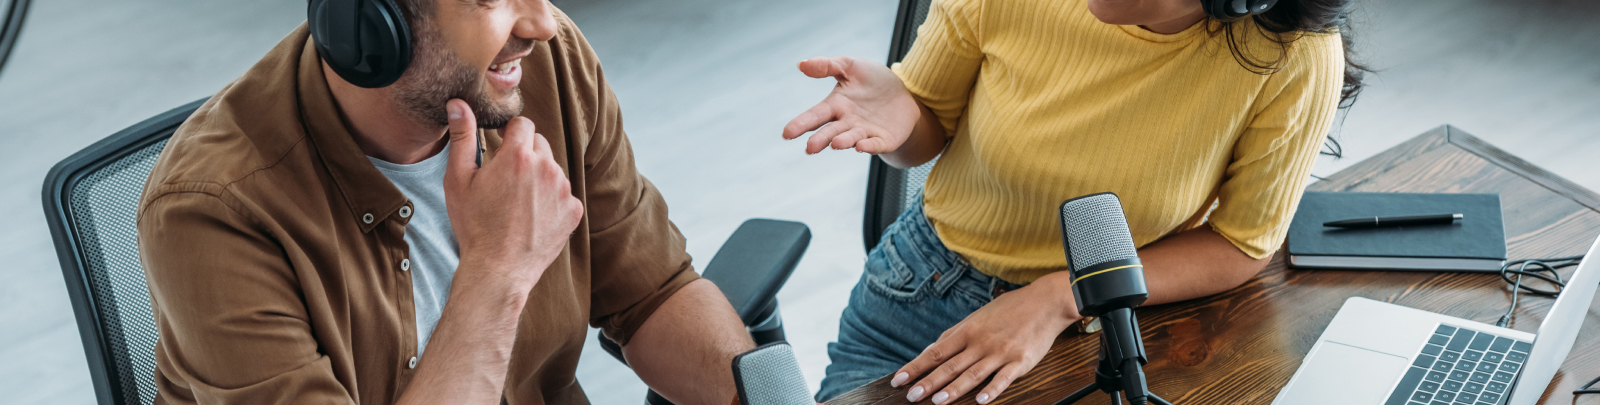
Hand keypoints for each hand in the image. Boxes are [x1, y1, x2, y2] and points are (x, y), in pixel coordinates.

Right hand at [443, 99, 583, 292]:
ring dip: (539, 178)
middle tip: (506, 181)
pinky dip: (551, 201)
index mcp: (518, 155)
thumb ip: (462, 137)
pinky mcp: (574, 210)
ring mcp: (564, 190)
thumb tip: (458, 103)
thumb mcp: (459, 180)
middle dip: (524, 155)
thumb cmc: (474, 225)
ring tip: (517, 204)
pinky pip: (564, 195)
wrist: (498, 270)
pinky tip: (532, 218)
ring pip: (552, 170)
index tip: (501, 149)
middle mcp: (547, 167)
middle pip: (539, 145)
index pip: (522, 124)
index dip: (509, 135)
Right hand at [782, 56, 922, 154]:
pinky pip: (874, 144)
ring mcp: (864, 133)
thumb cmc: (873, 81)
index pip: (815, 115)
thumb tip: (801, 64)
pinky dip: (868, 146)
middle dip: (820, 139)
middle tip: (810, 147)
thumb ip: (828, 66)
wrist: (904, 93)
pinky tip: (860, 146)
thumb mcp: (851, 67)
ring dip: (843, 142)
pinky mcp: (883, 140)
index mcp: (836, 106)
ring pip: (851, 139)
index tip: (787, 133)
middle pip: (830, 132)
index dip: (801, 124)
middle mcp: (847, 122)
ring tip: (835, 144)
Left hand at [892, 273, 1081, 403]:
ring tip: (938, 402)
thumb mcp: (977, 318)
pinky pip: (1004, 378)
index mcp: (967, 330)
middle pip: (950, 365)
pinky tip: (980, 401)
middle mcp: (981, 342)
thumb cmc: (1009, 310)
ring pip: (973, 374)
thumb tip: (930, 351)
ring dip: (954, 389)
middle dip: (929, 382)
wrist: (1045, 302)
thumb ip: (955, 336)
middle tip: (912, 396)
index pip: (936, 352)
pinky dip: (992, 390)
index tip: (898, 379)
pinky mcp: (1020, 361)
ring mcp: (1000, 352)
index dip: (916, 366)